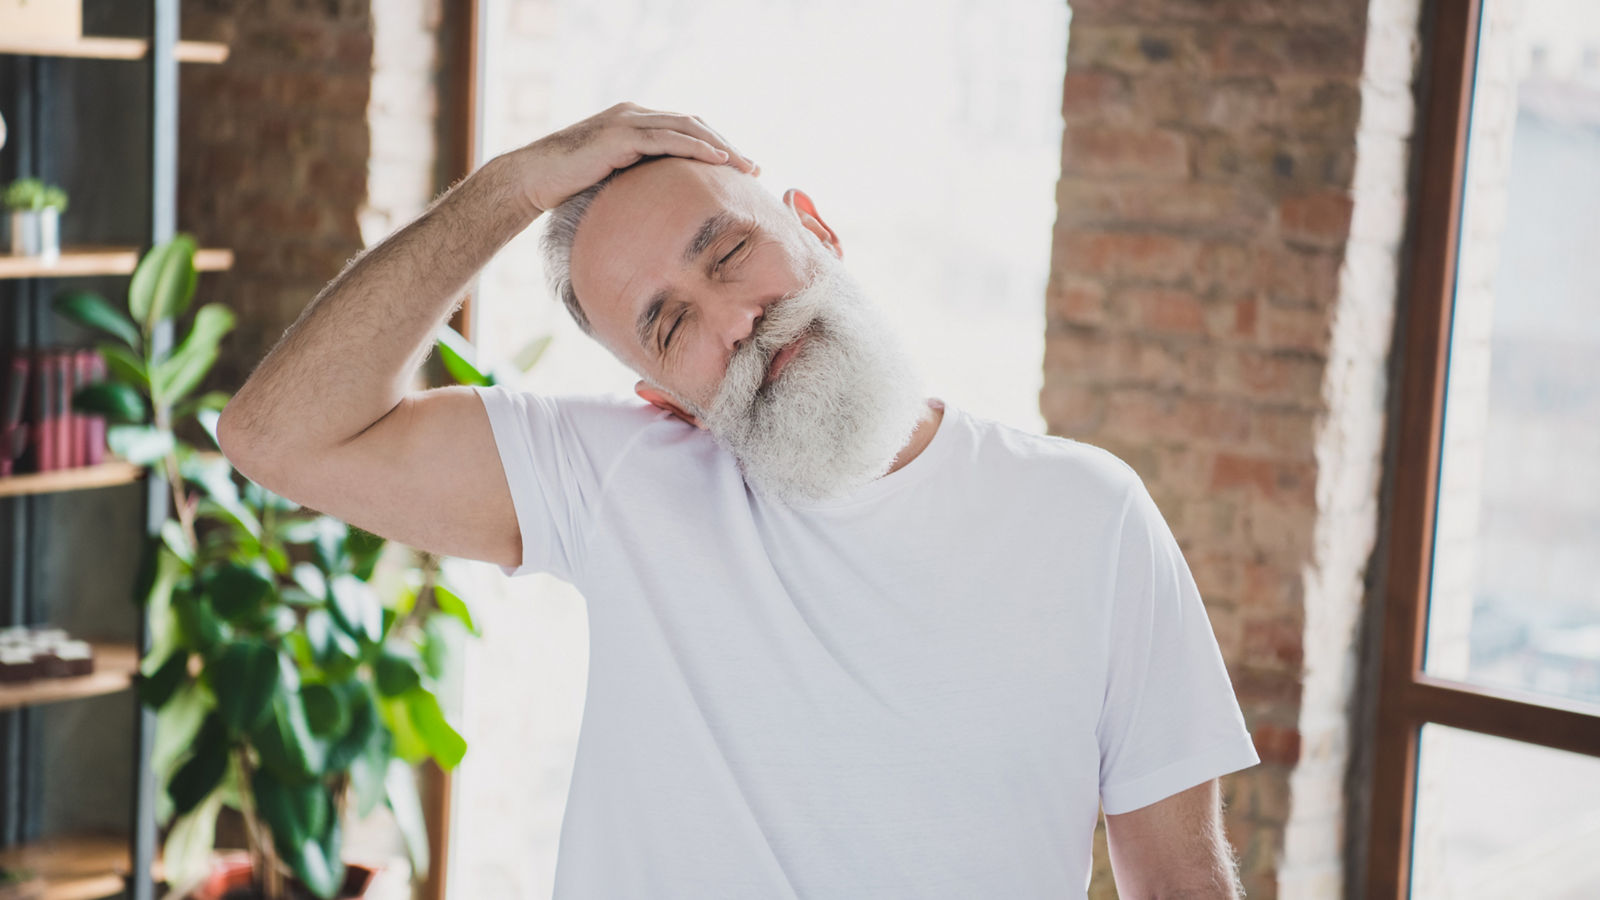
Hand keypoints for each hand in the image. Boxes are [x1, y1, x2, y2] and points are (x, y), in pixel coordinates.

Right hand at [511, 102, 758, 212]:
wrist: (533, 179)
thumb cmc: (569, 187)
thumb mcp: (614, 183)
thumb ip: (639, 185)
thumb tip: (662, 213)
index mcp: (635, 123)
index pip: (686, 129)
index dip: (716, 146)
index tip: (741, 169)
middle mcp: (635, 115)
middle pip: (694, 124)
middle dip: (727, 146)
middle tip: (754, 168)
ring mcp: (628, 121)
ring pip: (687, 127)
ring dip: (721, 147)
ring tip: (746, 167)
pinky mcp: (620, 134)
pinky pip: (668, 138)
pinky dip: (696, 148)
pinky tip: (719, 162)